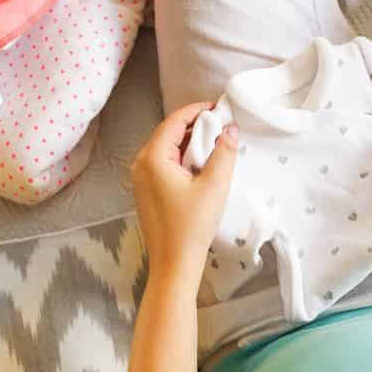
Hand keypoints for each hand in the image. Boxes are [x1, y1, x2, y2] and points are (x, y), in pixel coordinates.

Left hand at [131, 102, 237, 284]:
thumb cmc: (192, 226)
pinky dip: (182, 159)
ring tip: (215, 143)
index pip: (174, 121)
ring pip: (166, 150)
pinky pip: (164, 165)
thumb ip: (224, 153)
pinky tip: (201, 166)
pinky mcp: (147, 192)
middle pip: (168, 133)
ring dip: (189, 143)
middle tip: (220, 124)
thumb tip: (230, 130)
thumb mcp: (214, 185)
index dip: (197, 110)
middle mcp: (141, 164)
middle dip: (194, 126)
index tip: (218, 107)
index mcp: (153, 157)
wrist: (174, 263)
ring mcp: (140, 179)